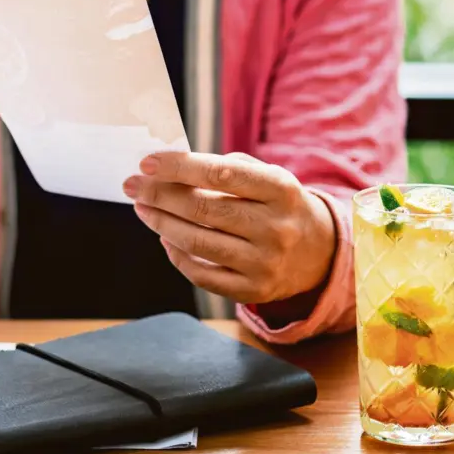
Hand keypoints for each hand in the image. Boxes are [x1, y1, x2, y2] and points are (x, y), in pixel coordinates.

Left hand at [124, 152, 336, 305]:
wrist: (319, 252)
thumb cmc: (280, 205)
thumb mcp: (269, 177)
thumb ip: (227, 169)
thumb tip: (170, 168)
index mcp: (281, 189)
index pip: (222, 174)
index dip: (180, 167)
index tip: (147, 163)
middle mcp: (276, 227)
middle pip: (205, 210)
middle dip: (161, 195)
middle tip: (133, 186)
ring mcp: (266, 262)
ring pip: (199, 243)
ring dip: (162, 224)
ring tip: (143, 209)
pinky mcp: (255, 290)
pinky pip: (203, 275)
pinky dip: (178, 256)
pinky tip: (166, 239)